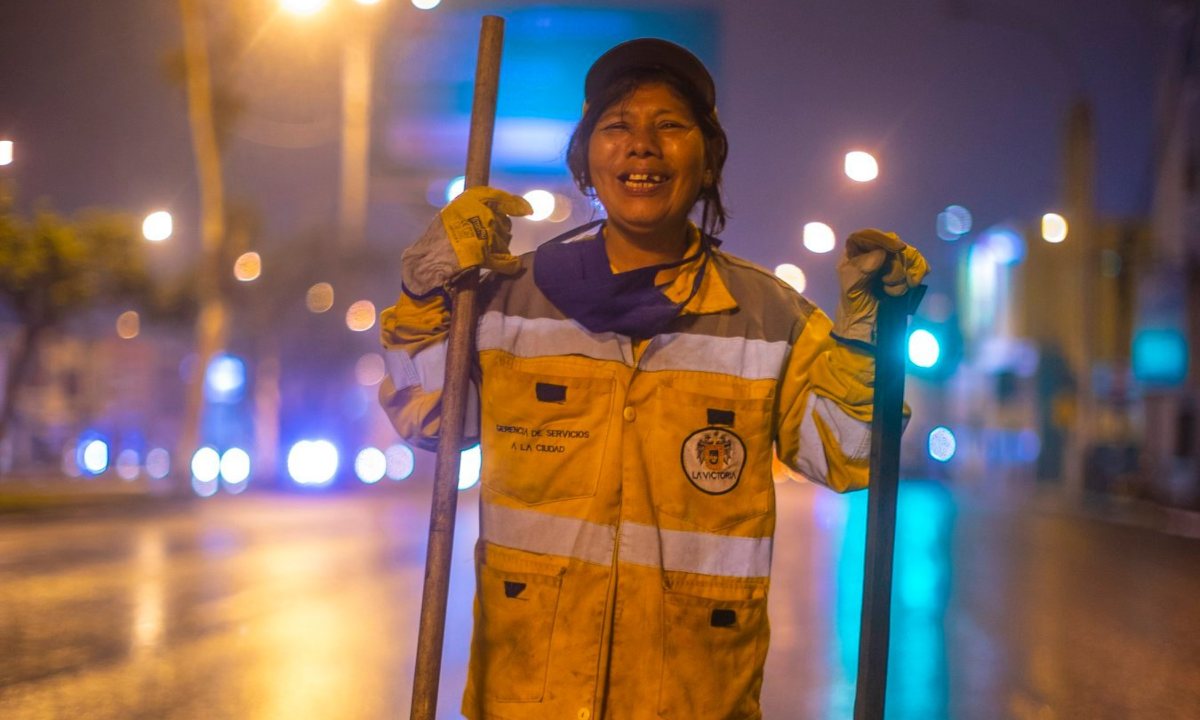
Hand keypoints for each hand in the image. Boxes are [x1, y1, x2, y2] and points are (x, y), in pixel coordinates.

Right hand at [401, 186, 532, 294]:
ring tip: (486, 254)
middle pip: (502, 222)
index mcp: (465, 202)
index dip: (514, 203)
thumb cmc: (435, 243)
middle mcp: (474, 214)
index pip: (495, 197)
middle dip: (499, 232)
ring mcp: (479, 233)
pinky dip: (508, 264)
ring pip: (503, 240)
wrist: (423, 264)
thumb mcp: (450, 218)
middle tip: (489, 242)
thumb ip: (470, 211)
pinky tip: (510, 266)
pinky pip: (504, 260)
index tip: (526, 209)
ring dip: (499, 248)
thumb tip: (494, 210)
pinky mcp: (481, 254)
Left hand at [833, 229, 928, 345]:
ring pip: (908, 255)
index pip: (869, 236)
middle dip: (895, 266)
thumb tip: (880, 253)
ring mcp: (890, 262)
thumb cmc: (854, 306)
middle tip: (886, 284)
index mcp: (855, 254)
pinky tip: (912, 285)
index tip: (898, 248)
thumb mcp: (852, 287)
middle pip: (893, 244)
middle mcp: (873, 253)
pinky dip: (917, 274)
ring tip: (892, 292)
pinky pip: (918, 264)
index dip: (884, 239)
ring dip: (903, 275)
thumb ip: (862, 268)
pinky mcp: (905, 272)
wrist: (868, 326)